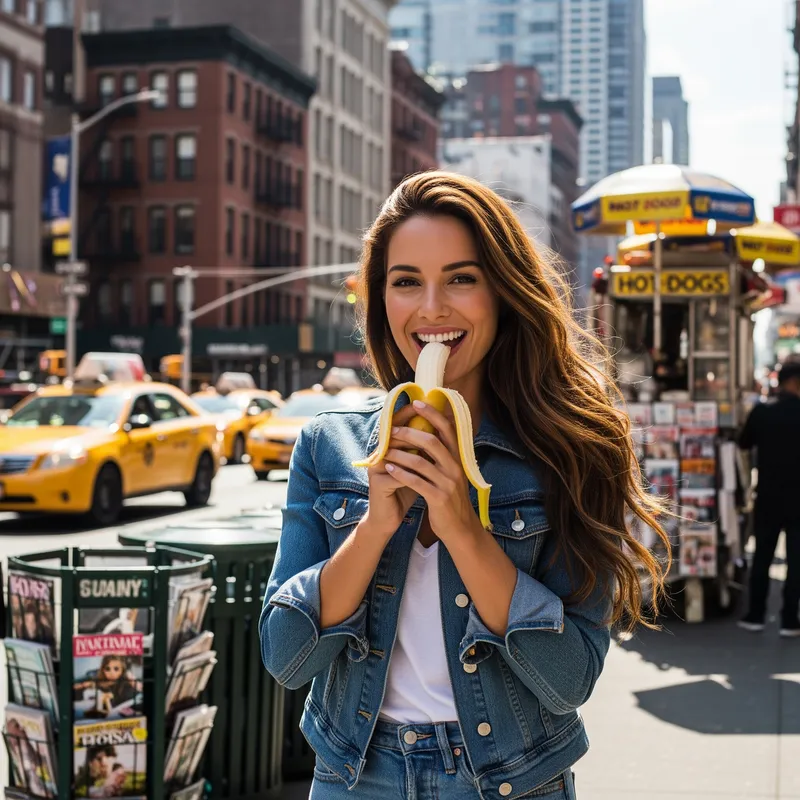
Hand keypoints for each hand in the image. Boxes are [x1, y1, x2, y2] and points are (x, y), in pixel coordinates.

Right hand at [363, 402, 421, 538]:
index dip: (409, 414)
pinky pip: (398, 475)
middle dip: (414, 429)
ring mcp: (376, 469)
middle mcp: (378, 455)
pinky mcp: (377, 484)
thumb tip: (440, 429)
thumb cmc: (404, 490)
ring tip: (433, 447)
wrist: (388, 518)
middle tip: (432, 422)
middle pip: (394, 435)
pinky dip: (412, 473)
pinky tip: (425, 473)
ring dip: (415, 451)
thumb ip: (423, 450)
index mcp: (387, 449)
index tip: (426, 405)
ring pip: (397, 454)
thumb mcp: (416, 467)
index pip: (396, 425)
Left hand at [383, 400, 480, 540]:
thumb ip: (442, 454)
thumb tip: (428, 431)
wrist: (460, 528)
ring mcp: (448, 482)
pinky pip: (417, 482)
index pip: (447, 429)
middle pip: (432, 442)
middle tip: (392, 430)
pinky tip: (390, 469)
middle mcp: (455, 467)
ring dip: (400, 454)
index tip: (417, 403)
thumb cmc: (450, 497)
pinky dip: (401, 474)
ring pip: (421, 462)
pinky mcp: (439, 497)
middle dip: (409, 433)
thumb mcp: (451, 472)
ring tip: (384, 451)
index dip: (433, 414)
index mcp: (458, 457)